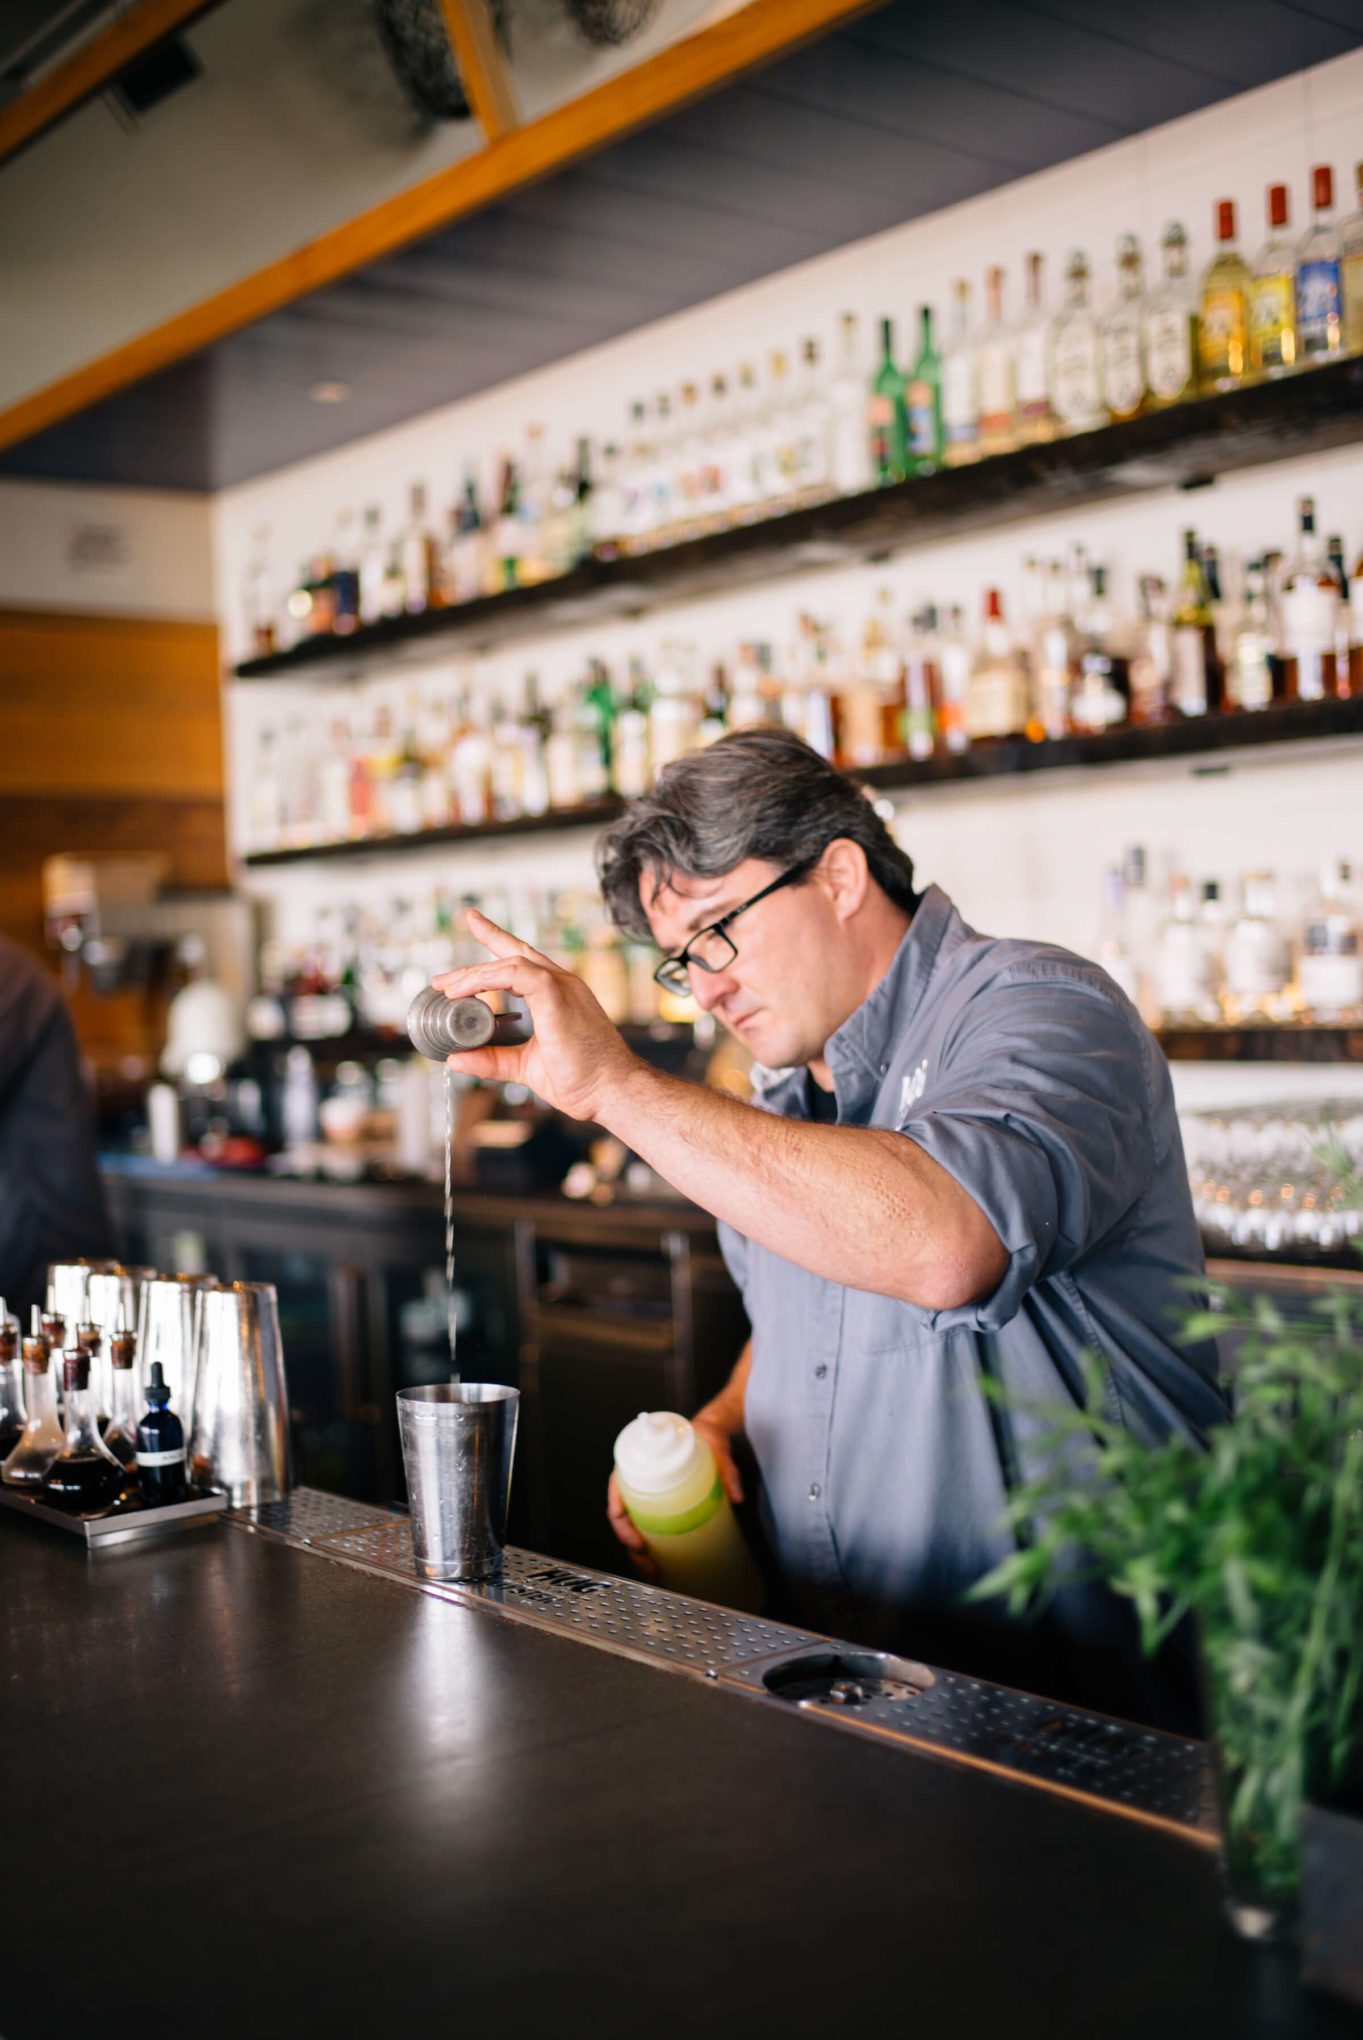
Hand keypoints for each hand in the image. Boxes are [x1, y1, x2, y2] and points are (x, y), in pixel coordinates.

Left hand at [431, 909, 639, 1121]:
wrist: (612, 1091)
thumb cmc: (582, 1079)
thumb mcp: (525, 1066)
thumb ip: (493, 1059)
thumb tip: (456, 1059)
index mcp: (557, 994)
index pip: (523, 958)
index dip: (496, 938)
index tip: (472, 924)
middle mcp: (561, 983)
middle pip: (513, 953)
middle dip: (475, 957)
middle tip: (442, 979)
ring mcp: (562, 987)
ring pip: (511, 962)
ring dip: (475, 974)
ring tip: (448, 991)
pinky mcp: (558, 998)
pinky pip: (520, 974)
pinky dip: (490, 979)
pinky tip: (468, 992)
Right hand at [604, 1409, 745, 1580]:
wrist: (710, 1432)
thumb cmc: (703, 1435)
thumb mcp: (716, 1447)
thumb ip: (727, 1470)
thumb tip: (737, 1496)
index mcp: (643, 1460)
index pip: (618, 1486)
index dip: (618, 1512)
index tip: (631, 1533)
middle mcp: (641, 1479)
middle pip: (623, 1515)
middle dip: (630, 1544)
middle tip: (647, 1563)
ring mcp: (649, 1495)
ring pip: (633, 1526)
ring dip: (637, 1553)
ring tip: (653, 1571)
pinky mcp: (661, 1505)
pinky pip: (646, 1528)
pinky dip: (648, 1549)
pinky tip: (658, 1564)